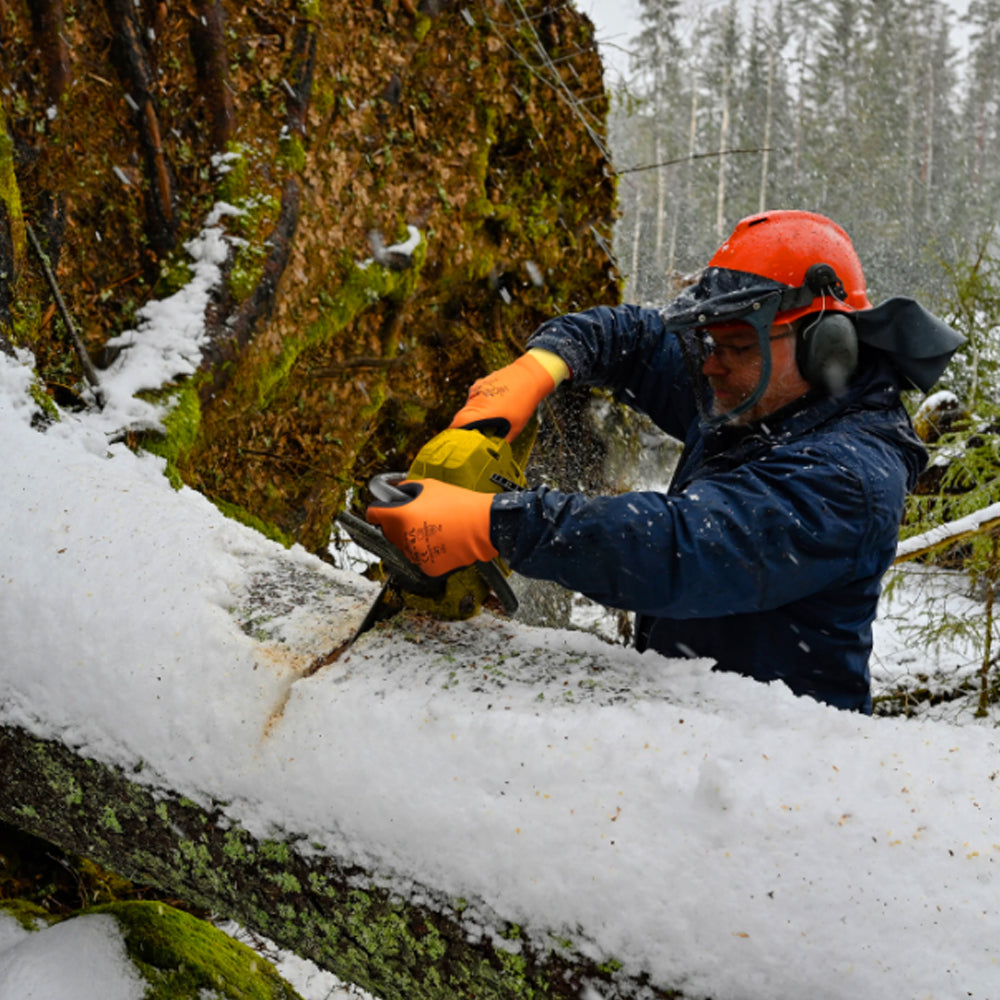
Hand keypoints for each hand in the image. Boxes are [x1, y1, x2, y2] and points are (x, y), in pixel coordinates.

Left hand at [365, 478, 496, 576]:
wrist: (485, 525)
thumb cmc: (460, 504)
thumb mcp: (429, 486)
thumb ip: (406, 490)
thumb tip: (395, 493)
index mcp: (401, 516)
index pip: (373, 515)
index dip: (378, 510)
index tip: (383, 510)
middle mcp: (404, 538)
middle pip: (388, 532)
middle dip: (398, 524)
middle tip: (418, 516)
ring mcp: (416, 555)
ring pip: (404, 547)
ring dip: (412, 539)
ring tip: (435, 529)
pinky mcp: (428, 568)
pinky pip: (420, 559)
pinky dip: (427, 552)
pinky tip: (442, 541)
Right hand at [449, 351, 559, 441]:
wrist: (530, 376)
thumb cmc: (523, 403)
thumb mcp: (515, 428)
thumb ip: (501, 441)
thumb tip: (493, 450)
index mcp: (480, 412)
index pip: (457, 425)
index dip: (454, 435)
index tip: (456, 442)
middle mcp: (474, 400)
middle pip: (461, 417)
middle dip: (465, 427)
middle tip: (475, 435)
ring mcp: (476, 389)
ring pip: (468, 407)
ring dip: (474, 414)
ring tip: (491, 416)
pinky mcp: (480, 383)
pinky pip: (475, 397)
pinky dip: (480, 403)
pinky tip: (494, 404)